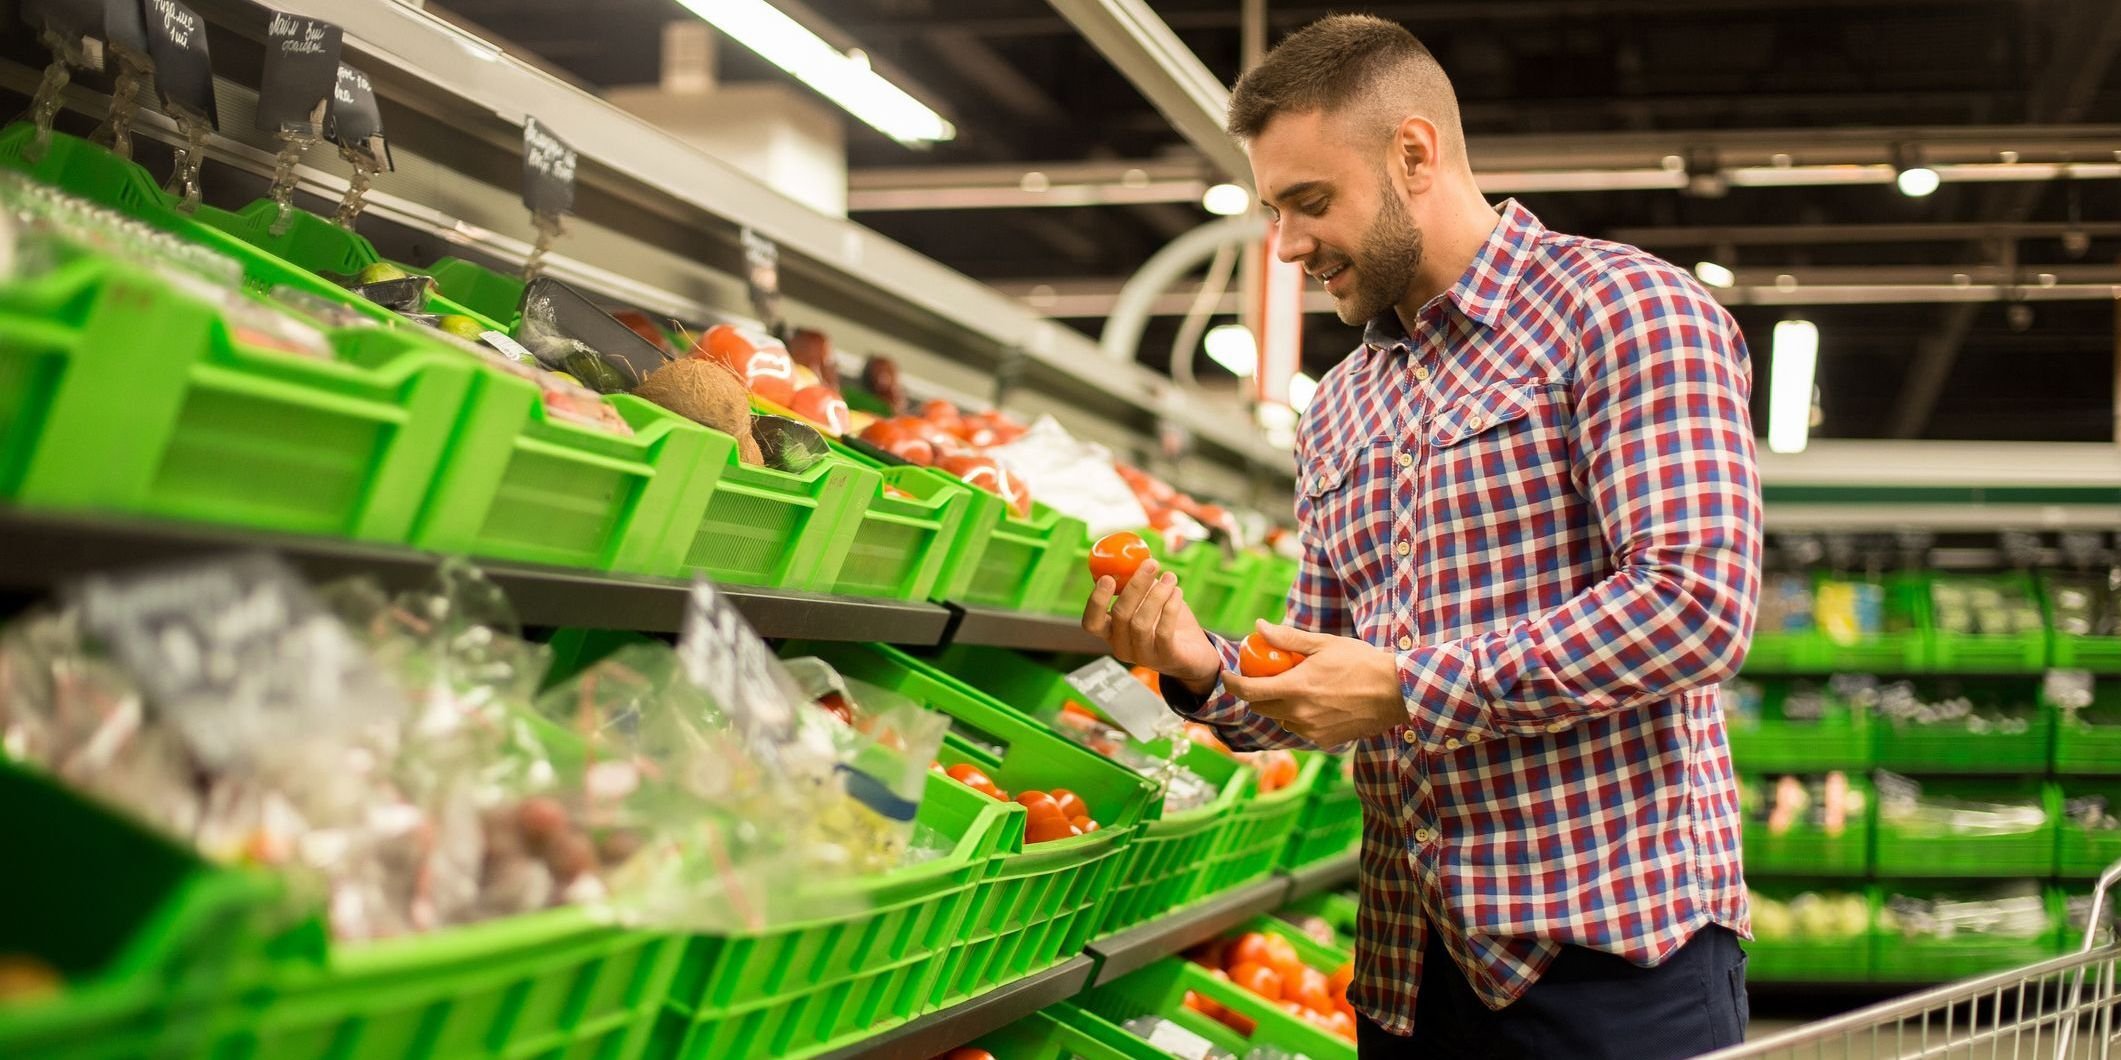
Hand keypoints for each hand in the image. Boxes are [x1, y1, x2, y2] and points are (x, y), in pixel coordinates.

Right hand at [1081, 559, 1221, 693]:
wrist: (1195, 653)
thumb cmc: (1167, 622)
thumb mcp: (1148, 601)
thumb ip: (1136, 584)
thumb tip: (1132, 557)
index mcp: (1111, 633)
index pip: (1092, 623)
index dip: (1096, 602)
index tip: (1108, 577)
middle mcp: (1122, 647)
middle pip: (1120, 616)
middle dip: (1135, 586)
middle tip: (1151, 564)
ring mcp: (1143, 656)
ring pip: (1141, 623)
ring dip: (1157, 595)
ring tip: (1170, 577)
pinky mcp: (1166, 658)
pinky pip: (1164, 631)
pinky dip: (1170, 608)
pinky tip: (1177, 592)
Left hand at [1220, 621, 1406, 745]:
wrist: (1397, 692)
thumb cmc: (1361, 662)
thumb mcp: (1323, 644)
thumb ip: (1288, 639)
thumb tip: (1259, 626)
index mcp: (1295, 688)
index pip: (1249, 691)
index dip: (1232, 683)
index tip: (1228, 675)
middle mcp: (1299, 713)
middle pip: (1261, 708)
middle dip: (1256, 694)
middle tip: (1266, 679)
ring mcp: (1311, 731)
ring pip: (1281, 719)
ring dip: (1281, 707)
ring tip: (1299, 689)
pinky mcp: (1325, 742)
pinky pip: (1302, 730)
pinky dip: (1301, 718)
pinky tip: (1319, 704)